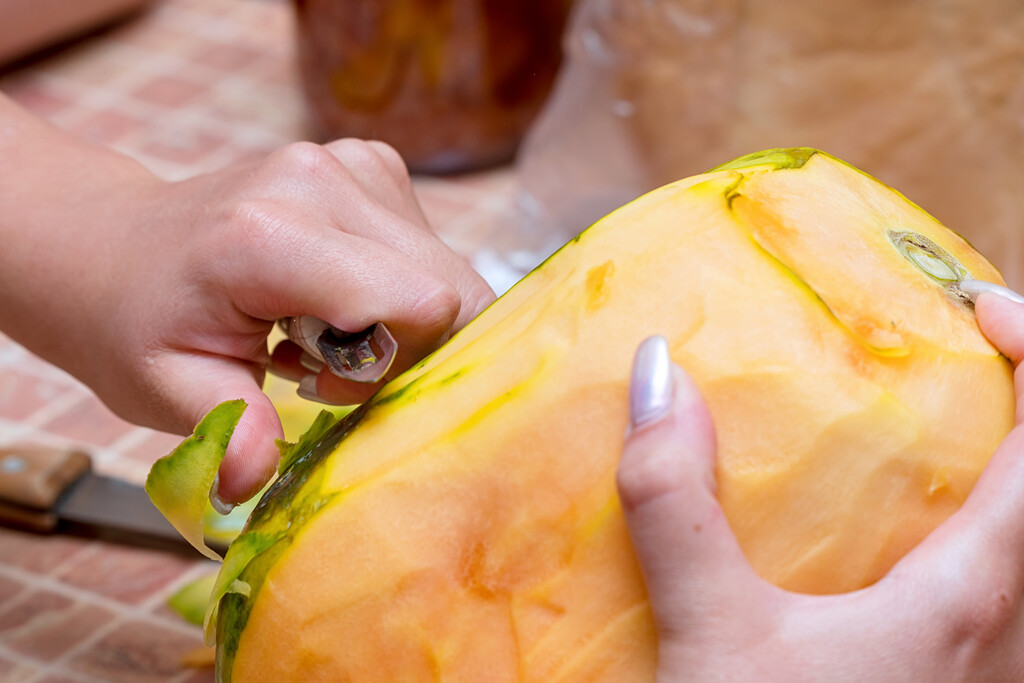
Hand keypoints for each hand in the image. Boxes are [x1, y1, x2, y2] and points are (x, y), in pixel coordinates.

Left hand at [0, 94, 493, 504]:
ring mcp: (349, 163)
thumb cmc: (134, 321)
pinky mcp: (368, 165)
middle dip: (414, 348)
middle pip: (451, 285)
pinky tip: (332, 300)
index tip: (336, 386)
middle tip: (332, 369)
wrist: (105, 246)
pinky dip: (396, 291)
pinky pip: (426, 247)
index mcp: (269, 236)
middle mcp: (321, 181)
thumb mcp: (165, 391)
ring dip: (404, 322)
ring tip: (320, 334)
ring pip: (445, 269)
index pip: (421, 302)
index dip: (408, 363)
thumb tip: (253, 485)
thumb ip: (227, 433)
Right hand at [617, 283, 1023, 681]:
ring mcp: (993, 668)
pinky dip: (972, 532)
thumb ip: (676, 504)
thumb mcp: (710, 632)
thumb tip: (658, 374)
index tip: (974, 308)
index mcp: (969, 595)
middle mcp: (1010, 633)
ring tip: (929, 437)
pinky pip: (996, 590)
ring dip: (999, 476)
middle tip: (957, 359)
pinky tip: (892, 548)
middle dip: (1017, 409)